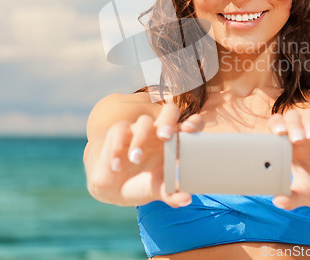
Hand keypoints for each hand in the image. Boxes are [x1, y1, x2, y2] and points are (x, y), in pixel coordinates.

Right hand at [88, 103, 203, 207]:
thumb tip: (186, 199)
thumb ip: (172, 193)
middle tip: (165, 136)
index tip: (189, 130)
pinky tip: (118, 165)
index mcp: (176, 141)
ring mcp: (140, 129)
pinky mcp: (119, 132)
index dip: (194, 123)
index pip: (191, 124)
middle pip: (170, 111)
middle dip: (169, 120)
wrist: (115, 188)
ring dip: (141, 139)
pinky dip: (118, 148)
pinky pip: (120, 130)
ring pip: (144, 122)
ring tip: (136, 159)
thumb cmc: (144, 184)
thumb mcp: (158, 189)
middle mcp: (160, 131)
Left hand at [268, 108, 309, 212]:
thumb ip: (292, 198)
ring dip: (308, 122)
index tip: (277, 134)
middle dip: (292, 125)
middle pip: (292, 117)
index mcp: (292, 149)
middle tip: (297, 140)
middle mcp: (305, 137)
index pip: (278, 127)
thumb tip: (278, 201)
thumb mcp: (307, 196)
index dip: (276, 126)